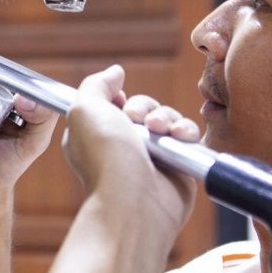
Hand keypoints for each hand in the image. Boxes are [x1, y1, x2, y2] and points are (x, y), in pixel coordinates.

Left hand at [62, 65, 196, 235]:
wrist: (134, 201)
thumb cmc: (105, 157)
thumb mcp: (84, 108)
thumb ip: (97, 84)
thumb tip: (116, 72)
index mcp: (96, 134)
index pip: (113, 105)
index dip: (120, 98)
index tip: (119, 102)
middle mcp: (123, 146)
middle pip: (143, 109)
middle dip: (145, 108)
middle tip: (141, 121)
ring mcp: (151, 157)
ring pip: (167, 119)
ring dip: (167, 117)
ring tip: (160, 130)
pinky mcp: (178, 166)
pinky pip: (187, 137)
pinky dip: (186, 132)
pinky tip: (179, 137)